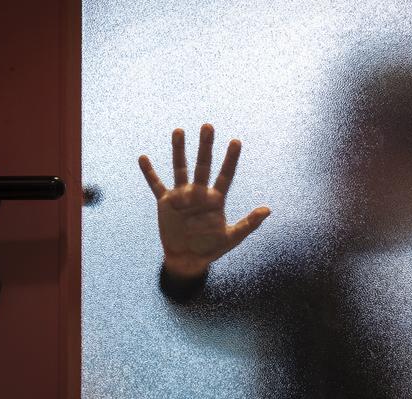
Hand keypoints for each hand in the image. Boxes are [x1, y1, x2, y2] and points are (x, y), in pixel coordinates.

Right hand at [139, 124, 270, 278]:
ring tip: (179, 131)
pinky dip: (150, 173)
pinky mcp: (166, 202)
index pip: (226, 175)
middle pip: (203, 165)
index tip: (236, 142)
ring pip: (180, 168)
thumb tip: (268, 209)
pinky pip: (156, 185)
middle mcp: (199, 192)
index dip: (231, 159)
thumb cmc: (211, 248)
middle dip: (206, 147)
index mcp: (216, 199)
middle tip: (208, 126)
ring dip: (179, 150)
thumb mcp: (232, 237)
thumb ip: (249, 223)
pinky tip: (143, 158)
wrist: (188, 259)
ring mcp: (182, 195)